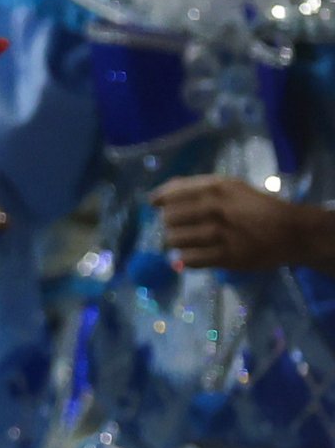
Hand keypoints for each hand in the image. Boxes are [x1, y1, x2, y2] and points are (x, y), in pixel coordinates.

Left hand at [155, 174, 334, 273]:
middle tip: (178, 227)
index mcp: (216, 188)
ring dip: (176, 243)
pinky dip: (185, 259)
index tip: (154, 205)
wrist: (293, 232)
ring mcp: (221, 233)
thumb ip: (196, 188)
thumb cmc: (257, 207)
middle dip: (169, 224)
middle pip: (168, 218)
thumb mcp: (231, 187)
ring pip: (175, 240)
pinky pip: (189, 259)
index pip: (171, 194)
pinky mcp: (227, 257)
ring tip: (186, 242)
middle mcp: (216, 208)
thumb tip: (159, 196)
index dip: (159, 200)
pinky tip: (190, 256)